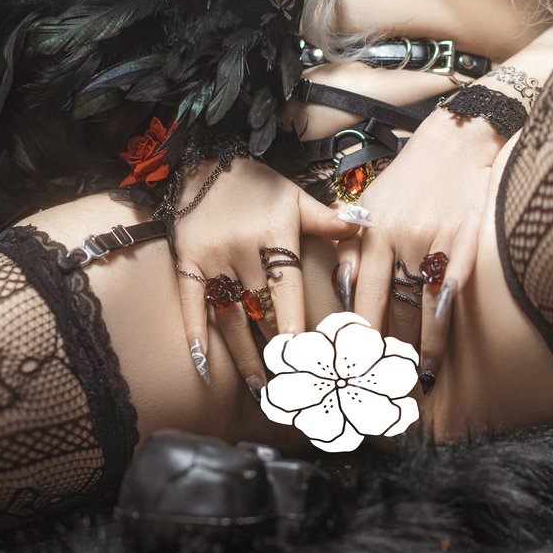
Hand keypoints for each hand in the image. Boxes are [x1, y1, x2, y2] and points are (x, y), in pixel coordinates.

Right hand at [172, 156, 358, 397]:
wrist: (204, 163)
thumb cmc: (259, 186)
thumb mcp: (296, 197)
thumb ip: (330, 219)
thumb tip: (367, 224)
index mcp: (274, 233)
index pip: (287, 286)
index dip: (293, 321)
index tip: (303, 356)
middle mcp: (241, 248)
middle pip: (260, 309)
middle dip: (276, 349)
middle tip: (293, 385)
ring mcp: (211, 258)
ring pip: (230, 316)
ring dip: (244, 355)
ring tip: (260, 389)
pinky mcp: (185, 263)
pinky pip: (191, 304)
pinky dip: (195, 335)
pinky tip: (203, 366)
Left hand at [338, 111, 498, 395]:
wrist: (458, 140)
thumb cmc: (410, 179)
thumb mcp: (370, 206)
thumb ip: (350, 246)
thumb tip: (336, 291)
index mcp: (364, 231)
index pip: (347, 292)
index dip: (340, 332)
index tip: (331, 366)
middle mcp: (391, 238)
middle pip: (376, 308)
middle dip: (368, 353)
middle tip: (362, 389)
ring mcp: (427, 243)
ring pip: (412, 310)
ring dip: (407, 352)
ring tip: (403, 384)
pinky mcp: (461, 245)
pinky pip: (445, 299)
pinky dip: (438, 332)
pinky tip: (432, 358)